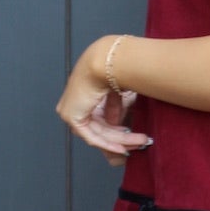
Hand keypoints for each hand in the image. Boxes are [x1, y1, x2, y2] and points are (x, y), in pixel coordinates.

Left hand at [56, 40, 153, 166]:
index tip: (131, 134)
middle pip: (99, 129)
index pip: (97, 118)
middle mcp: (73, 103)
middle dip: (121, 137)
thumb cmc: (111, 69)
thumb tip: (115, 123)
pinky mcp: (72, 117)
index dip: (115, 129)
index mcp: (81, 94)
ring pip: (99, 134)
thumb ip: (113, 108)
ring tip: (140, 141)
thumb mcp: (114, 93)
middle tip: (139, 141)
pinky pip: (91, 137)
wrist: (105, 62)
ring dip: (121, 140)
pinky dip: (108, 144)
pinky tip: (122, 148)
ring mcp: (70, 111)